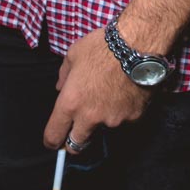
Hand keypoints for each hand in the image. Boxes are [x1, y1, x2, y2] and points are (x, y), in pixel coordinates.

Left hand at [43, 29, 149, 150]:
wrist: (137, 45)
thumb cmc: (102, 47)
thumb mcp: (74, 54)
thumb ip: (64, 75)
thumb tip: (60, 87)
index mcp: (71, 103)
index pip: (54, 134)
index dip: (52, 141)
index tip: (54, 142)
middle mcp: (90, 117)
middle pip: (77, 144)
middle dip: (75, 141)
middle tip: (79, 130)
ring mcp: (113, 119)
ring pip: (104, 128)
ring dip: (103, 119)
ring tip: (111, 95)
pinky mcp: (133, 117)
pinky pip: (125, 119)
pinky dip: (124, 110)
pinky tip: (127, 92)